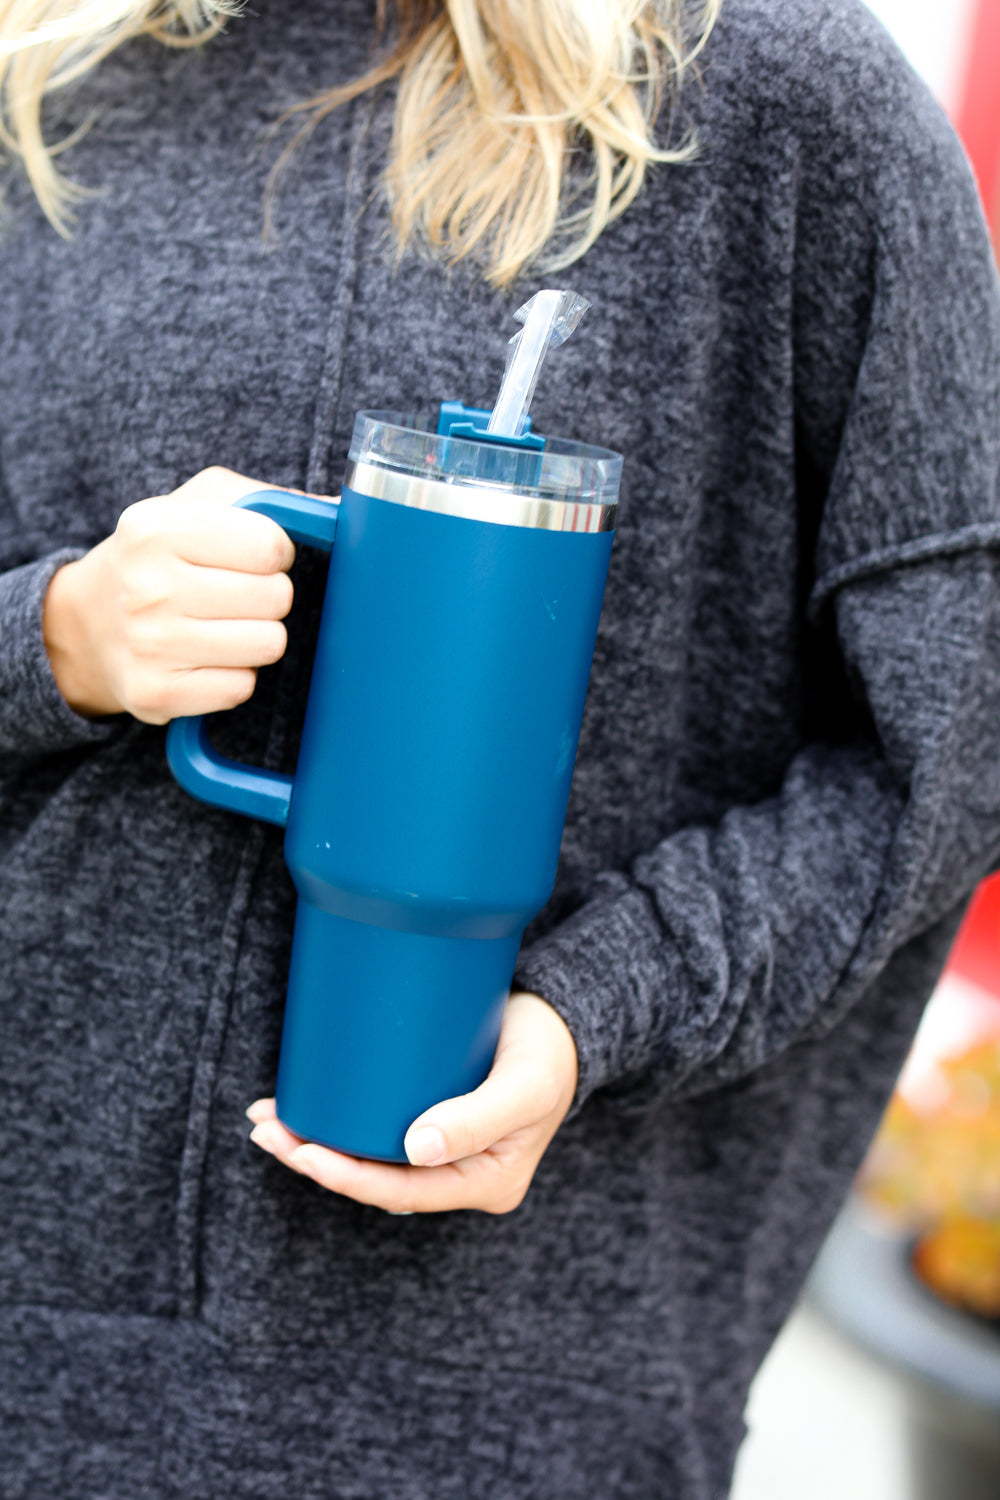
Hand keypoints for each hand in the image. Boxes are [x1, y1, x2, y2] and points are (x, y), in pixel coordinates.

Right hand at [42, 467, 307, 721]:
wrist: (89, 622)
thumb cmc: (161, 556)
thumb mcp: (199, 505)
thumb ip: (270, 500)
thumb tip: (342, 511)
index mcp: (158, 529)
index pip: (270, 547)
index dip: (276, 554)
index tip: (254, 558)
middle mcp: (147, 587)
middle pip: (275, 598)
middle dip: (271, 596)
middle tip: (238, 595)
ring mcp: (149, 645)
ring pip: (268, 645)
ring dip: (259, 637)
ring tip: (225, 625)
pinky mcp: (156, 693)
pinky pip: (242, 688)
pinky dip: (236, 675)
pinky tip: (208, 658)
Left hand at [247, 991, 578, 1213]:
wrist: (567, 1020)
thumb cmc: (550, 1051)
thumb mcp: (523, 1085)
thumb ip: (477, 1119)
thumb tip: (416, 1151)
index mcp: (487, 1184)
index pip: (404, 1192)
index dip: (346, 1177)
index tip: (301, 1150)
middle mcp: (461, 1175)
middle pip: (378, 1180)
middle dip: (317, 1160)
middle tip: (266, 1131)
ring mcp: (446, 1150)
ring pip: (372, 1157)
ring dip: (319, 1142)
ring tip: (269, 1120)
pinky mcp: (433, 1118)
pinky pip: (380, 1130)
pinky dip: (341, 1120)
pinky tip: (305, 1105)